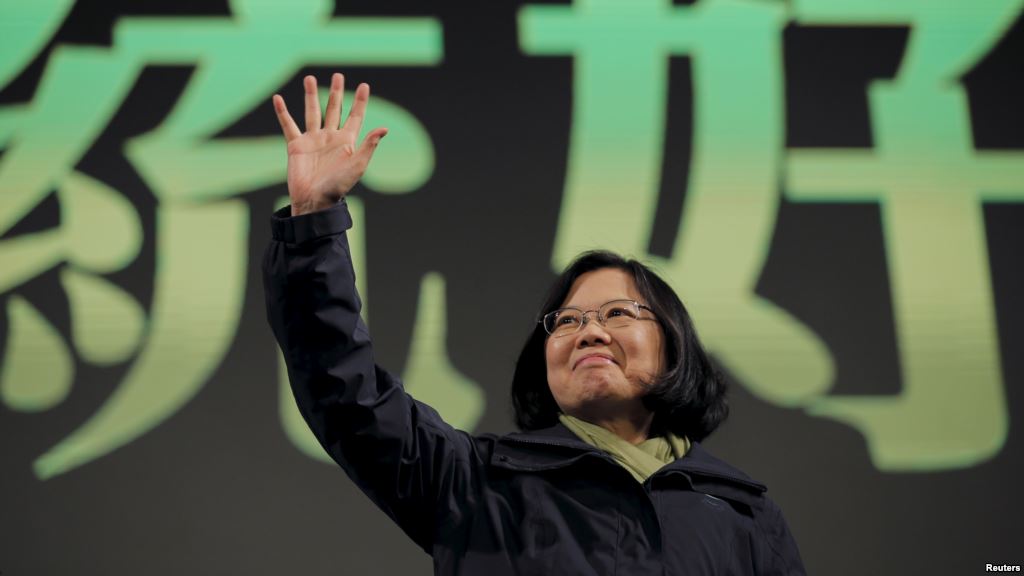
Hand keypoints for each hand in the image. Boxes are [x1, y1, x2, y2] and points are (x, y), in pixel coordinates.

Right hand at [272, 73, 387, 215]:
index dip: (359, 101)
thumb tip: (384, 128)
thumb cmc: (338, 187)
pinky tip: (278, 99)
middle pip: (333, 109)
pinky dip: (283, 112)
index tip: (364, 85)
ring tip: (310, 78)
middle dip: (336, 92)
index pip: (355, 116)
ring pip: (312, 112)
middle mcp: (330, 138)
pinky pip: (289, 125)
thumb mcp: (357, 165)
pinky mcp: (296, 146)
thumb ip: (369, 145)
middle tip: (337, 75)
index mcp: (347, 141)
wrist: (314, 201)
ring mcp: (313, 140)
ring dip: (311, 95)